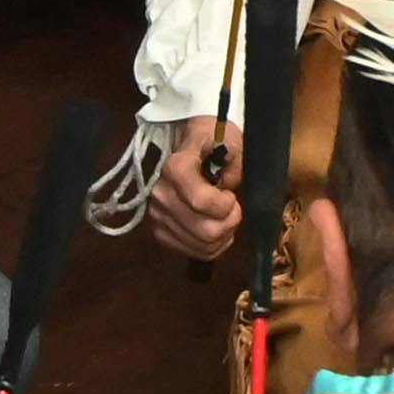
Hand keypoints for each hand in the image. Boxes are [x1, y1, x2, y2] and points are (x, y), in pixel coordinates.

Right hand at [144, 131, 242, 261]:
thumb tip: (228, 186)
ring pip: (202, 246)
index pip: (201, 201)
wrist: (187, 144)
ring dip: (223, 236)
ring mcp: (157, 215)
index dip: (225, 205)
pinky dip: (211, 246)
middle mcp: (160, 194)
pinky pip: (193, 252)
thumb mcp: (230, 141)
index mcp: (175, 168)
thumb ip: (236, 163)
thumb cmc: (211, 142)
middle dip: (229, 222)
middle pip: (205, 231)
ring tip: (224, 217)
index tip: (230, 194)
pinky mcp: (160, 232)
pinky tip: (215, 228)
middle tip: (232, 207)